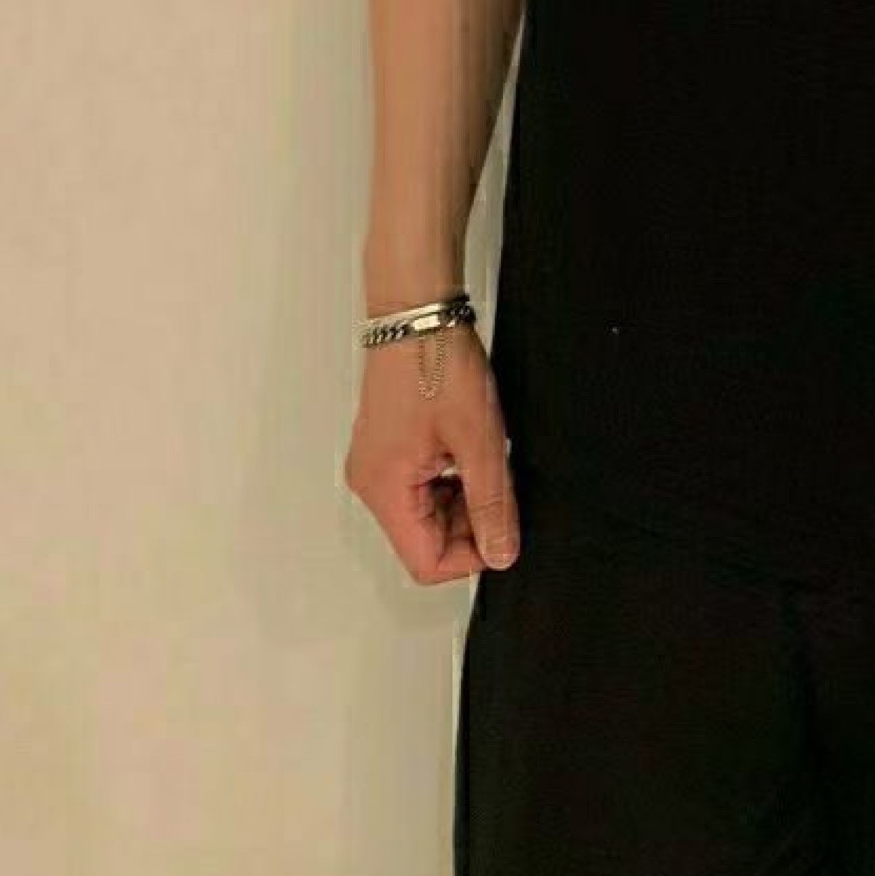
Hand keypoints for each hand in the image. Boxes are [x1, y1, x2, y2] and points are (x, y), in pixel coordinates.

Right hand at [343, 322, 520, 585]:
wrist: (418, 313)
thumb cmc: (435, 362)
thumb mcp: (479, 441)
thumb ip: (493, 504)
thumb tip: (501, 551)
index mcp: (384, 489)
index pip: (426, 563)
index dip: (472, 554)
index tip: (502, 528)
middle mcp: (371, 481)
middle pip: (426, 539)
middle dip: (469, 521)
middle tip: (497, 481)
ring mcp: (377, 462)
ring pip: (427, 511)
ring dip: (463, 495)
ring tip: (481, 453)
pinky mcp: (388, 445)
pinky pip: (421, 483)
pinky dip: (451, 474)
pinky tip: (467, 443)